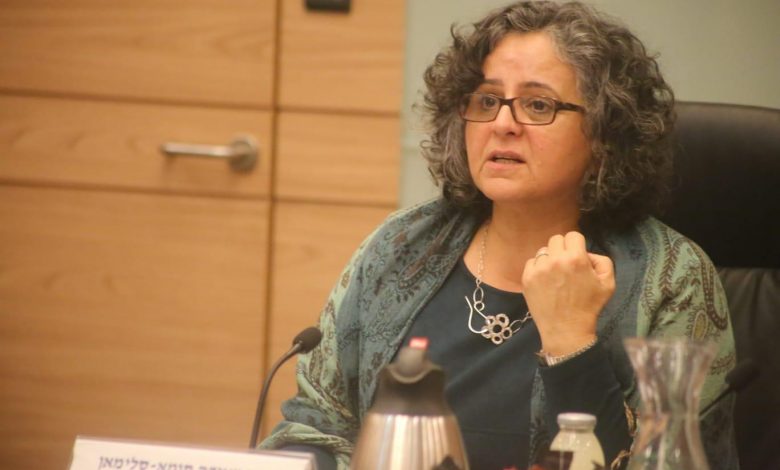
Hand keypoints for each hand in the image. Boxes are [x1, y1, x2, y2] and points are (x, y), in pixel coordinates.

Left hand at [521, 231, 614, 355]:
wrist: (566, 329)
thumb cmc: (589, 306)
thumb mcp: (608, 283)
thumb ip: (602, 260)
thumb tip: (586, 253)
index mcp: (576, 258)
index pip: (573, 235)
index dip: (577, 245)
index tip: (578, 256)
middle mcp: (555, 259)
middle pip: (556, 239)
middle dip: (563, 249)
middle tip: (567, 265)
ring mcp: (538, 269)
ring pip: (543, 250)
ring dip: (550, 258)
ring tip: (555, 274)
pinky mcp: (527, 278)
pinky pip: (532, 262)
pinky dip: (538, 268)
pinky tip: (545, 281)